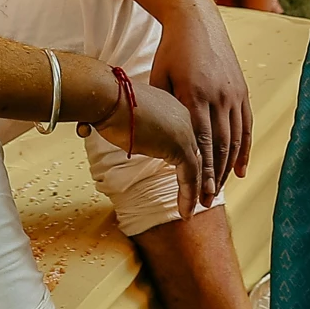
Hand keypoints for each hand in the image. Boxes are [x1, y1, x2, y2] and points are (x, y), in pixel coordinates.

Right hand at [118, 79, 205, 215]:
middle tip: (199, 198)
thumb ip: (143, 128)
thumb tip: (138, 140)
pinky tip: (185, 210)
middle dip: (200, 178)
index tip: (189, 178)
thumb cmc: (111, 105)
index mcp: (176, 107)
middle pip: (198, 152)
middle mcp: (185, 117)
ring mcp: (185, 131)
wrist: (109, 98)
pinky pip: (190, 175)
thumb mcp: (132, 118)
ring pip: (198, 166)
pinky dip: (189, 195)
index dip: (191, 160)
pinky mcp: (180, 145)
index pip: (189, 138)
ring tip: (192, 209)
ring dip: (196, 191)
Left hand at [151, 5, 252, 205]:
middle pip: (220, 145)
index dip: (202, 170)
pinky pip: (247, 125)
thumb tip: (158, 141)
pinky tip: (241, 171)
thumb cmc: (171, 50)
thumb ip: (164, 108)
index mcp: (195, 94)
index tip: (199, 194)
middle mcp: (219, 96)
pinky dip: (245, 150)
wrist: (197, 21)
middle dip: (215, 177)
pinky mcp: (242, 90)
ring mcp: (234, 93)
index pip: (202, 141)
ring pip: (235, 138)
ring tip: (220, 191)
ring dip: (229, 168)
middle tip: (208, 202)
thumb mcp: (159, 77)